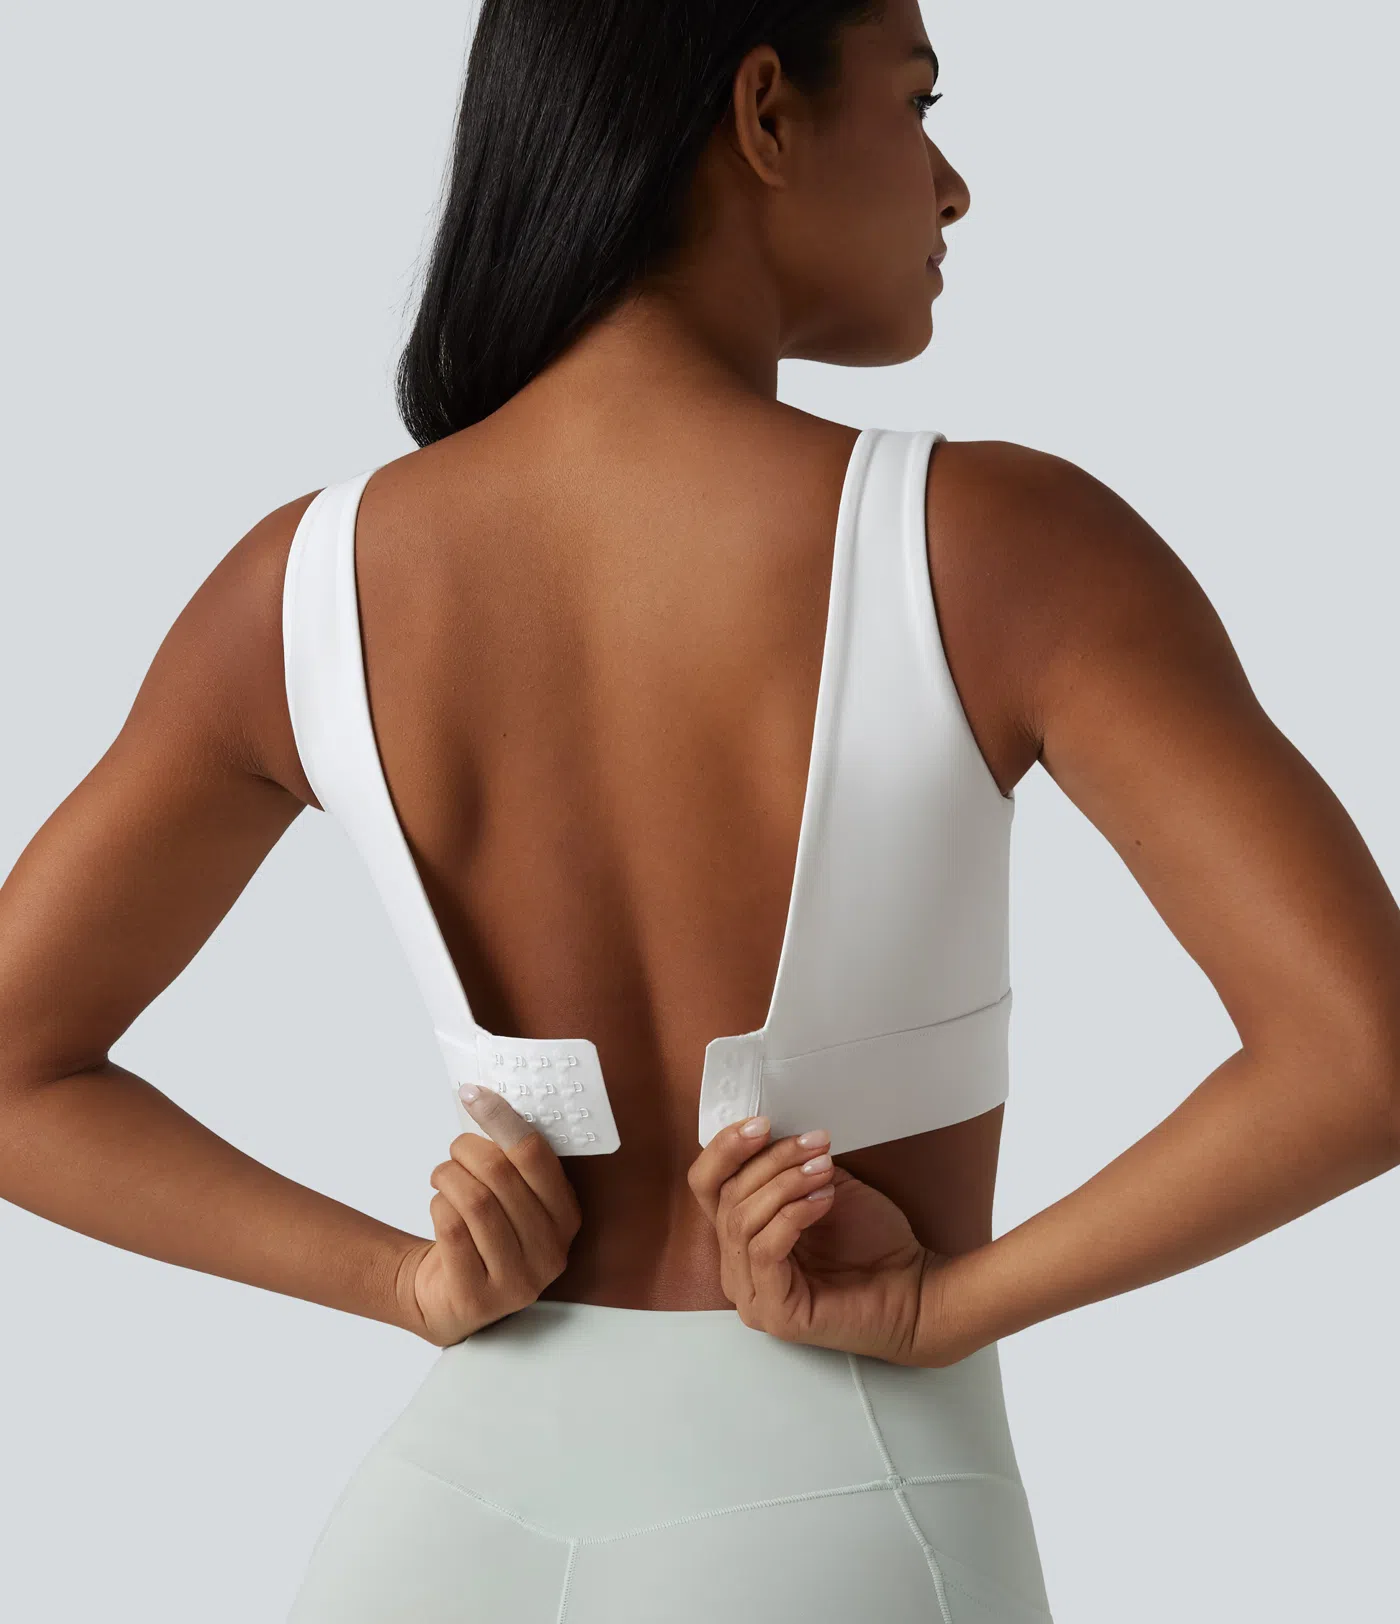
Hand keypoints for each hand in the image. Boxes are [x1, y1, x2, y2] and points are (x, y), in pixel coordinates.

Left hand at [394, 1084, 582, 1346]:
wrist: (450, 1296)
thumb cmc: (484, 1231)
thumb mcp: (513, 1197)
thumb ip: (511, 1157)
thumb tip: (480, 1096)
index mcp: (567, 1215)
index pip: (535, 1154)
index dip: (499, 1118)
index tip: (472, 1094)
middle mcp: (551, 1252)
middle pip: (500, 1175)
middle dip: (467, 1150)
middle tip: (456, 1149)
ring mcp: (517, 1280)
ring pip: (475, 1202)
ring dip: (448, 1176)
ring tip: (443, 1176)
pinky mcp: (479, 1297)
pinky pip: (452, 1231)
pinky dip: (439, 1206)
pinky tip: (441, 1207)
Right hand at [688, 1114, 952, 1365]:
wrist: (913, 1287)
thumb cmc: (869, 1239)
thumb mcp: (819, 1183)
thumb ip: (785, 1164)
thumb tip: (764, 1124)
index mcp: (740, 1234)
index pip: (707, 1185)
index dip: (725, 1149)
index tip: (761, 1122)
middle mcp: (736, 1266)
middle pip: (727, 1197)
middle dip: (771, 1160)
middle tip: (814, 1142)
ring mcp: (751, 1294)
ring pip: (743, 1221)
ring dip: (785, 1183)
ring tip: (824, 1169)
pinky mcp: (773, 1313)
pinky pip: (764, 1249)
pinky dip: (793, 1215)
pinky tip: (824, 1200)